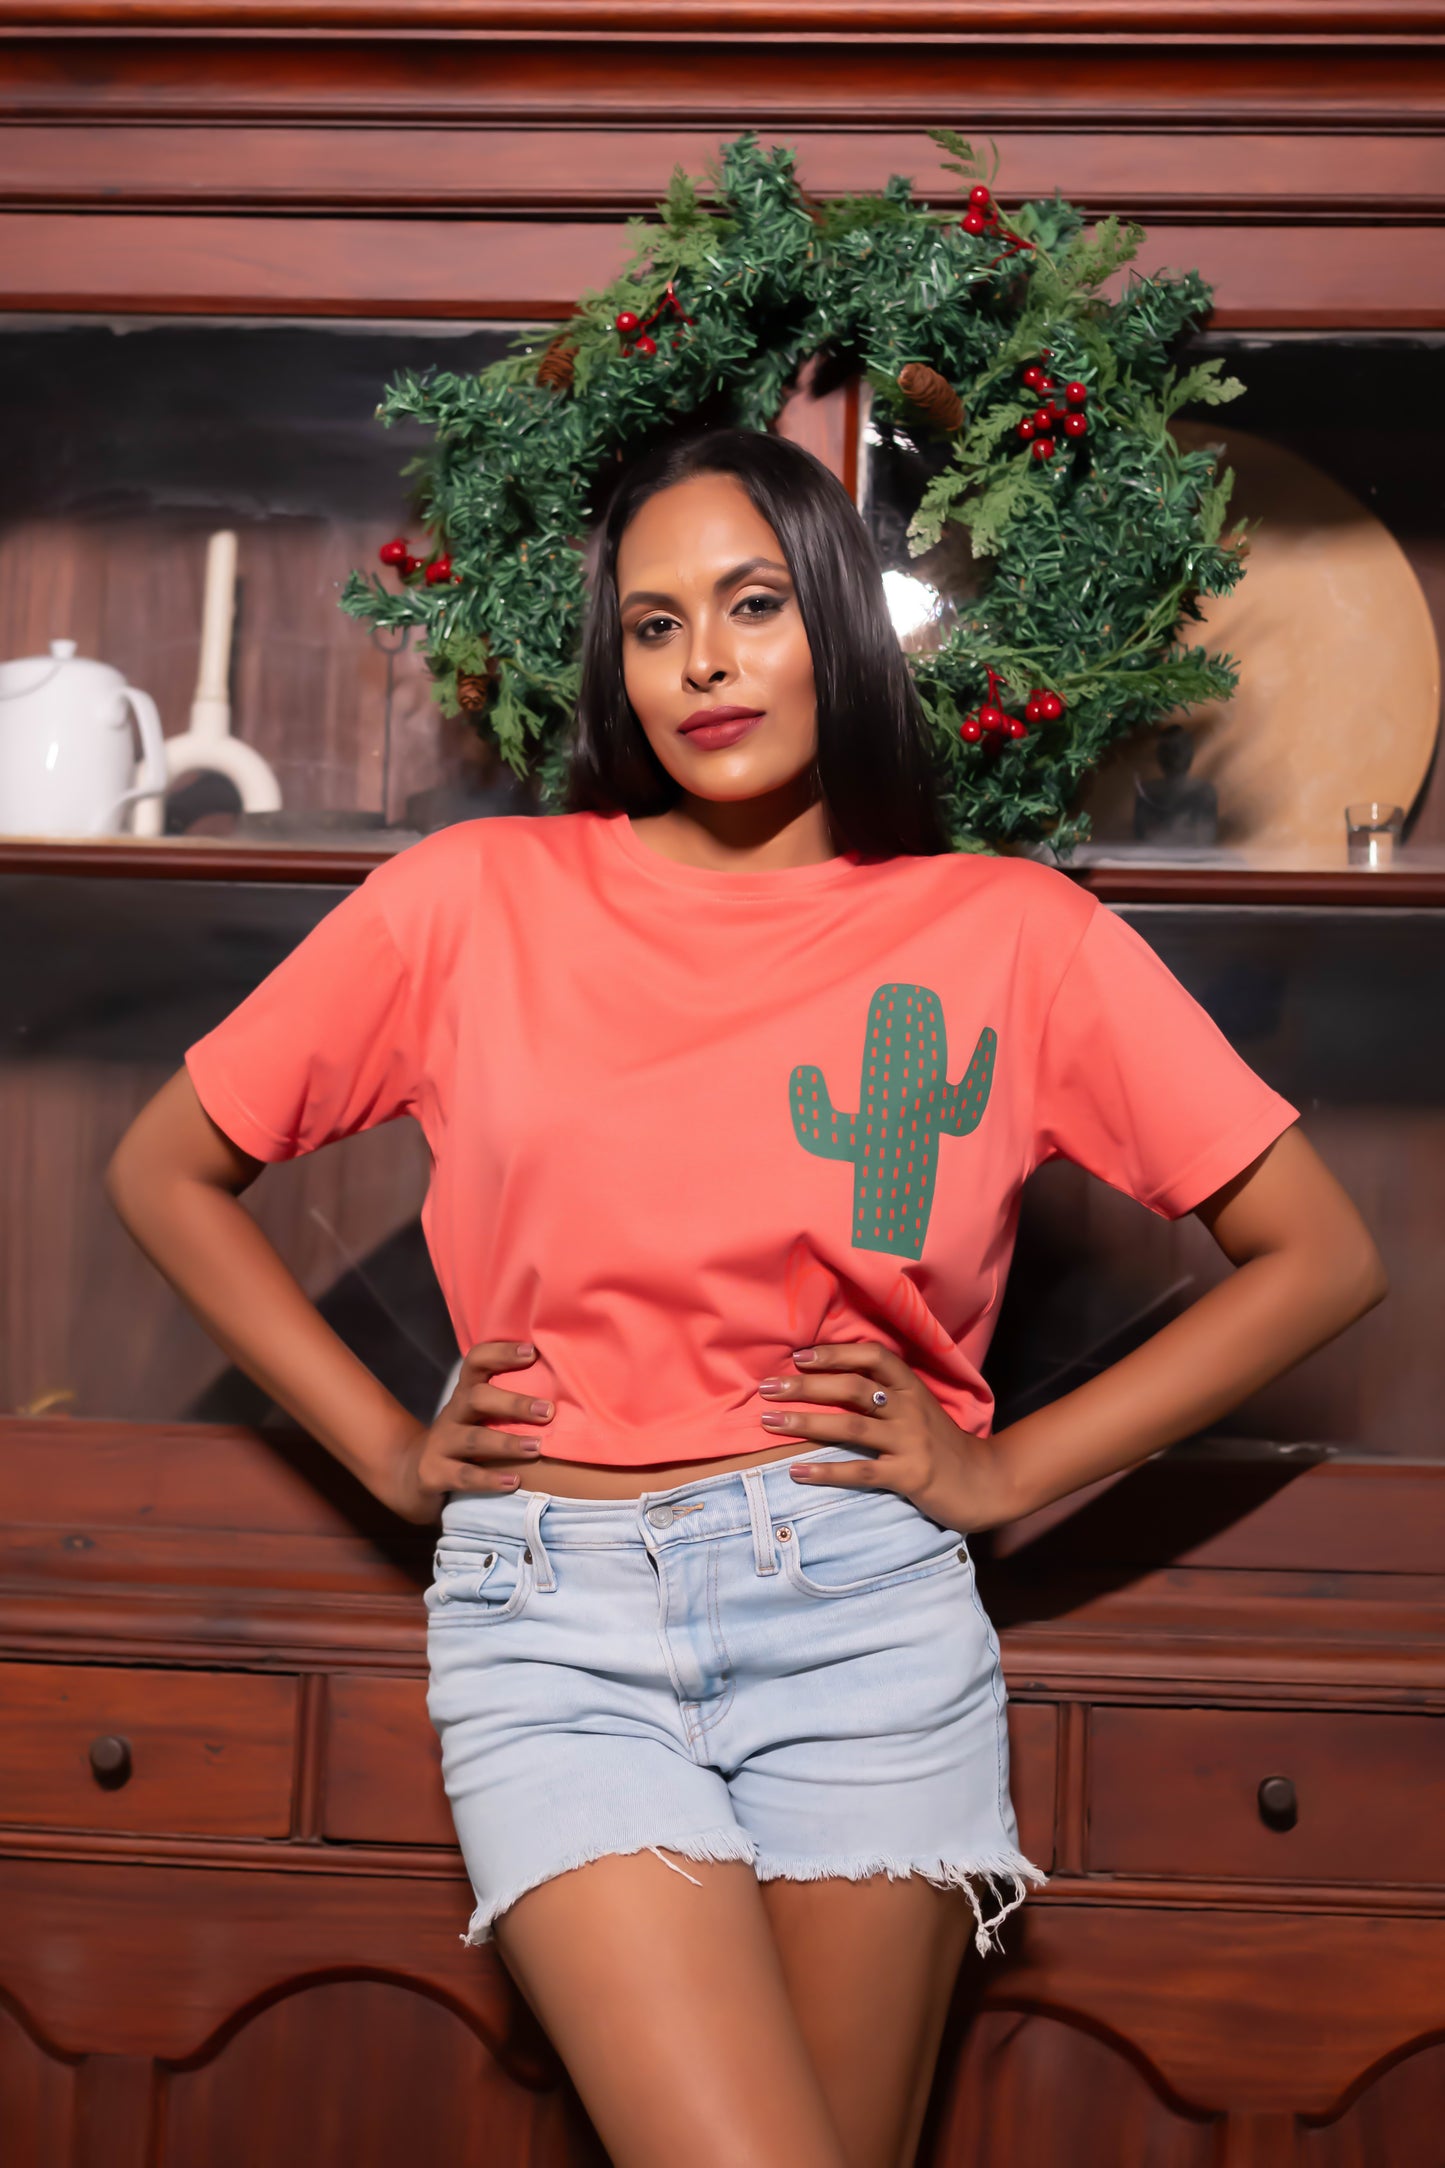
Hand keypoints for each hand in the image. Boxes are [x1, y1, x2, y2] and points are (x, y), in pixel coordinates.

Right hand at [379, 1340, 552, 1524]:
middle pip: (477, 1398)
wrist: (415, 1473)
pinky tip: (514, 1482)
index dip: (501, 1354)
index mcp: (466, 1394)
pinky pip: (463, 1477)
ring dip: (507, 1443)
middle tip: (549, 1411)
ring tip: (537, 1447)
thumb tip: (569, 1391)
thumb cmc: (467, 1439)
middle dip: (514, 1404)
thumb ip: (510, 1403)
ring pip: (474, 1440)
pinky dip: (489, 1480)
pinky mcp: (433, 1473)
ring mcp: (440, 1444)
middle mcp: (452, 1414)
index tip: (532, 1352)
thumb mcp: (480, 1416)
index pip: (476, 1362)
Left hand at [757, 1341, 1017, 1533]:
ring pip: (851, 1426)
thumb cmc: (944, 1445)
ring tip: (769, 1422)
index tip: (799, 1357)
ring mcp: (911, 1442)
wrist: (987, 1482)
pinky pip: (861, 1471)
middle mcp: (910, 1409)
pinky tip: (797, 1472)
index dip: (834, 1354)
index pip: (872, 1357)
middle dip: (805, 1386)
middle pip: (853, 1388)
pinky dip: (826, 1471)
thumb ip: (887, 1395)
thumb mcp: (920, 1410)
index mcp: (912, 1388)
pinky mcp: (910, 1476)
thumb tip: (834, 1384)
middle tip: (767, 1388)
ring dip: (805, 1423)